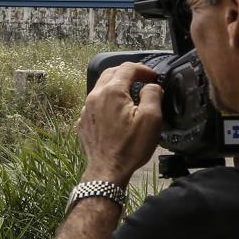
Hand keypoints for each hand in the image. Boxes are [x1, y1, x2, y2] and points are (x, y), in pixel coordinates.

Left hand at [76, 62, 163, 185]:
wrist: (107, 171)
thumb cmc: (130, 147)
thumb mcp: (151, 119)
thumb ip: (152, 94)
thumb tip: (150, 85)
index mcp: (112, 92)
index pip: (127, 68)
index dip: (143, 69)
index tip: (154, 77)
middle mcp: (95, 96)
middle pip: (111, 73)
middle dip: (128, 73)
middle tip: (142, 81)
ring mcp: (86, 109)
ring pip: (101, 87)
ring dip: (117, 86)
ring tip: (131, 95)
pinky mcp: (84, 121)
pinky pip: (95, 103)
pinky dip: (107, 101)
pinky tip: (117, 112)